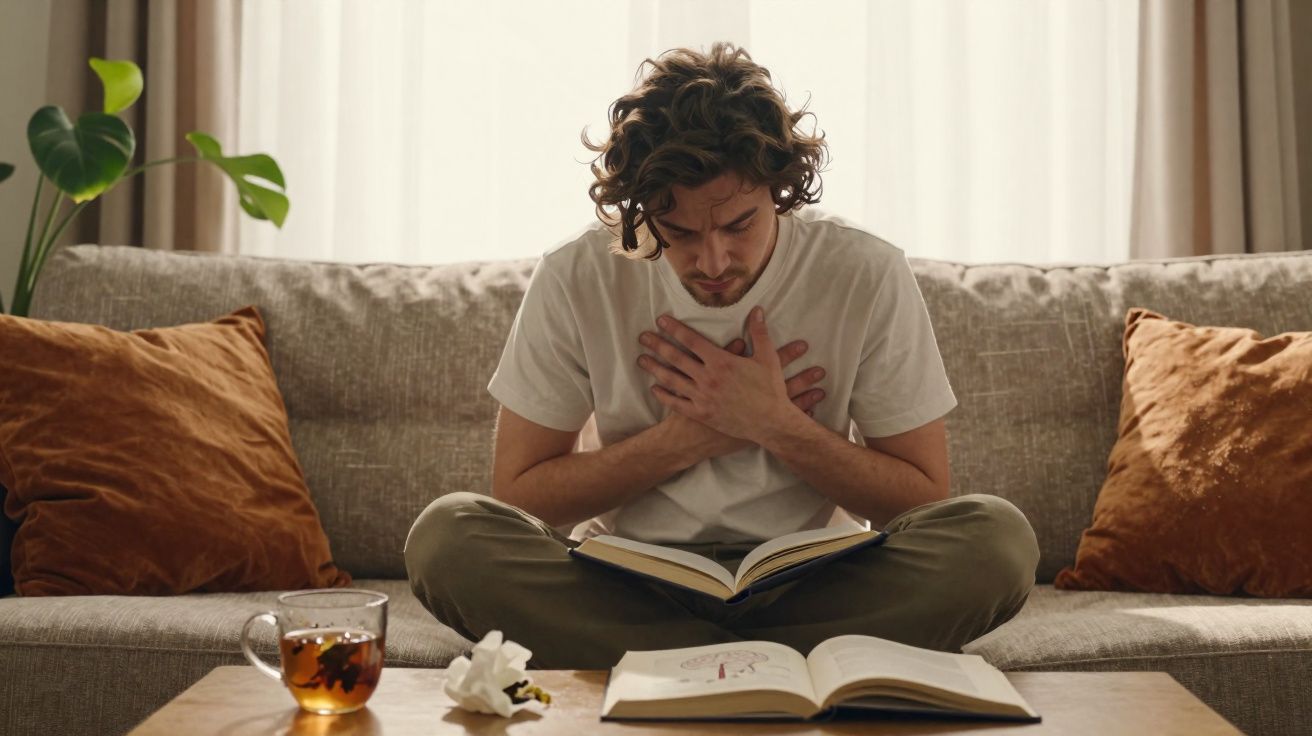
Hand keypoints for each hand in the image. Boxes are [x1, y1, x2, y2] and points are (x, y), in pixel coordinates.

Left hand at [638, 307, 821, 453]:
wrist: (771, 423)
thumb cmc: (771, 390)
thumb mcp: (767, 358)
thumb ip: (759, 333)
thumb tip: (757, 310)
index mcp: (721, 361)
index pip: (691, 340)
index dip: (674, 328)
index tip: (660, 321)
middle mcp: (708, 377)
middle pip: (676, 357)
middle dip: (657, 345)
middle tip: (642, 337)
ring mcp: (703, 397)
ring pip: (672, 380)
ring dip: (655, 368)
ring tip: (641, 359)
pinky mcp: (702, 414)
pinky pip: (677, 403)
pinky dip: (664, 395)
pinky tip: (655, 389)